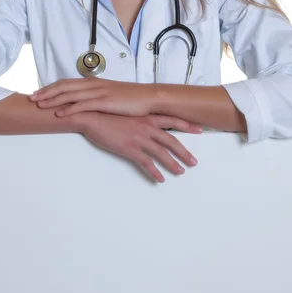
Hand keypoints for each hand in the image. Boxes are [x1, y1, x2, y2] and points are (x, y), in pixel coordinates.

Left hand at [28, 78, 156, 116]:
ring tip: (39, 105)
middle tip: (31, 98)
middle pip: (64, 86)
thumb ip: (97, 96)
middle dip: (46, 92)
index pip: (67, 82)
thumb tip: (85, 102)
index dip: (51, 87)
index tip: (38, 92)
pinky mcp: (105, 102)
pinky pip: (83, 105)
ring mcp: (99, 92)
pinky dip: (69, 109)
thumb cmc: (132, 98)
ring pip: (70, 95)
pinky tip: (59, 114)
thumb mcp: (111, 94)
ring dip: (53, 100)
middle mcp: (94, 84)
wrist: (150, 98)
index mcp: (94, 82)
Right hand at [74, 111, 200, 182]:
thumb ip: (140, 119)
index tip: (200, 130)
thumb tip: (148, 125)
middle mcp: (146, 126)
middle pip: (171, 140)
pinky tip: (159, 179)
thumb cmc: (107, 114)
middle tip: (194, 162)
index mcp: (146, 117)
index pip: (173, 120)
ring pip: (161, 153)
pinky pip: (146, 162)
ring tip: (180, 172)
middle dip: (184, 152)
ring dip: (173, 164)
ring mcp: (138, 137)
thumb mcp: (127, 113)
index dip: (187, 125)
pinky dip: (155, 172)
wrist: (91, 116)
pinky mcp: (129, 148)